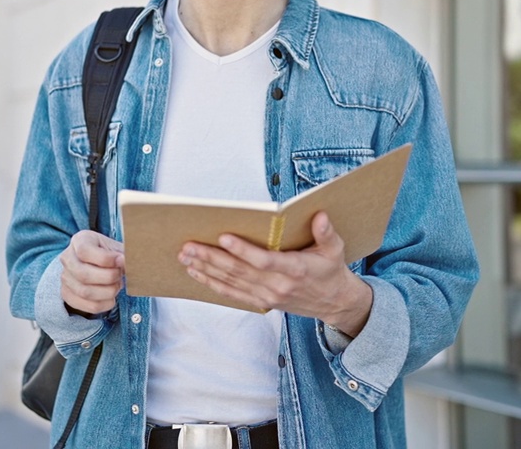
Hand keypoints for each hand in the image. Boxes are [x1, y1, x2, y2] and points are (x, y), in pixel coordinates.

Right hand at [59, 230, 124, 315]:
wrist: (95, 263)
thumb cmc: (108, 253)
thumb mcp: (115, 247)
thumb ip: (124, 254)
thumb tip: (131, 264)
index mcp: (79, 240)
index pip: (85, 251)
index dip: (106, 259)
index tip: (121, 261)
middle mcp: (67, 258)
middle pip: (84, 274)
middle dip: (108, 278)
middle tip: (120, 275)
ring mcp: (65, 278)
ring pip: (85, 292)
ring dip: (108, 292)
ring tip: (117, 285)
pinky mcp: (68, 294)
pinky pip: (88, 306)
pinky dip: (105, 304)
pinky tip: (111, 297)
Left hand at [178, 212, 372, 335]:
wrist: (334, 303)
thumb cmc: (331, 271)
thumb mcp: (335, 249)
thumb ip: (326, 232)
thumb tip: (319, 216)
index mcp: (295, 270)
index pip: (264, 261)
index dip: (243, 250)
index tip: (223, 237)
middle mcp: (278, 285)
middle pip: (239, 272)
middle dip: (211, 258)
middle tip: (189, 245)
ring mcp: (267, 296)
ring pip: (230, 282)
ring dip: (205, 269)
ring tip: (185, 256)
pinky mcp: (260, 301)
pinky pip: (231, 293)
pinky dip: (211, 283)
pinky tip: (195, 272)